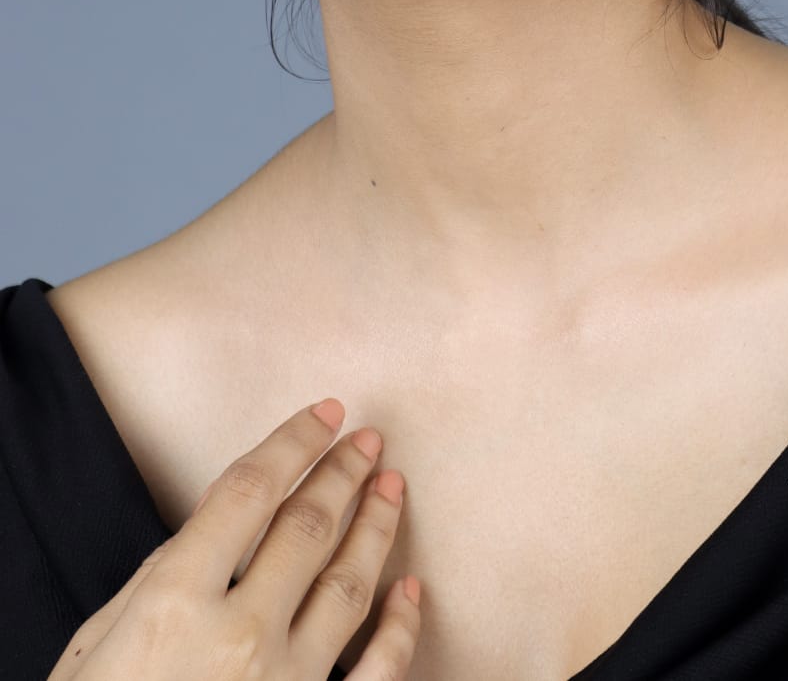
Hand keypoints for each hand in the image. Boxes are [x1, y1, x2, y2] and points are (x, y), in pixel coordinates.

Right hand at [47, 398, 420, 679]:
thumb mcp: (97, 647)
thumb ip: (158, 579)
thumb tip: (212, 528)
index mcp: (175, 601)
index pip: (249, 491)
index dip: (294, 442)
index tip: (325, 413)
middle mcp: (239, 633)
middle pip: (308, 526)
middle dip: (343, 473)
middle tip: (370, 440)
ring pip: (350, 584)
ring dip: (377, 527)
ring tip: (392, 486)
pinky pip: (378, 672)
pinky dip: (402, 626)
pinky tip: (411, 590)